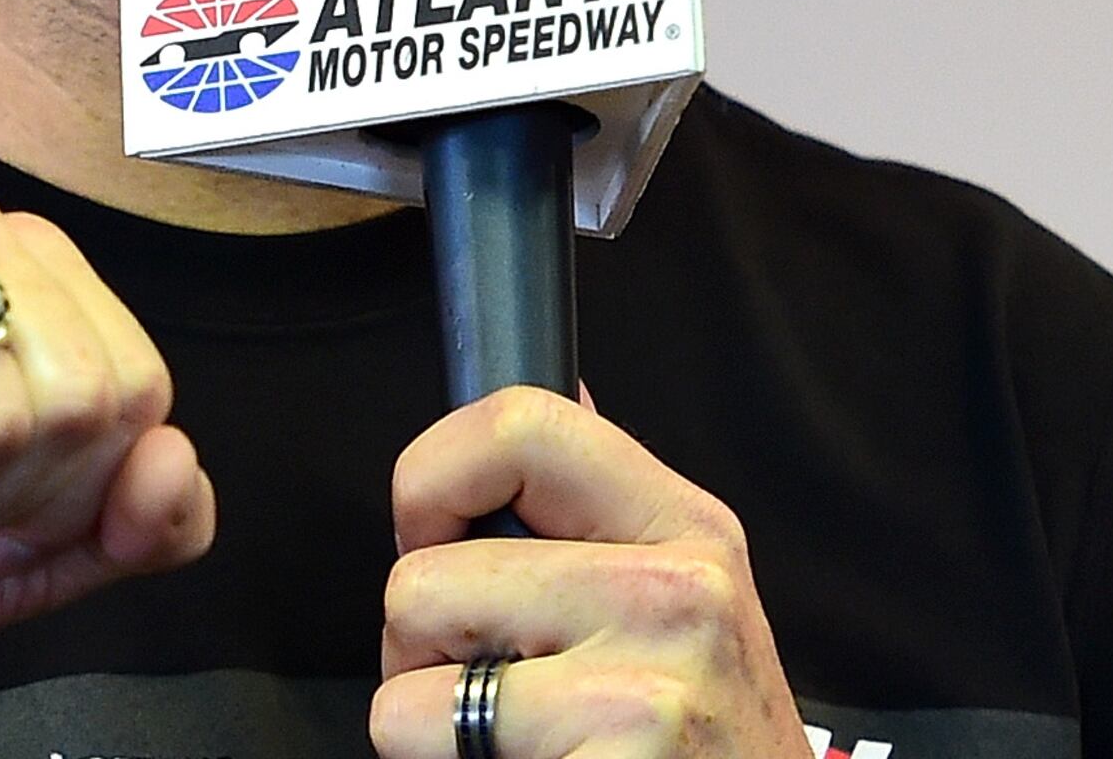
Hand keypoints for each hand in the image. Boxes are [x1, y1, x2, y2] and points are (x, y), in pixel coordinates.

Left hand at [369, 387, 808, 757]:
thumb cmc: (704, 743)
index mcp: (688, 526)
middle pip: (422, 578)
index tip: (434, 539)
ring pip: (408, 683)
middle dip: (424, 648)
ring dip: (431, 723)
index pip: (515, 424)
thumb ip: (605, 509)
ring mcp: (648, 688)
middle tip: (498, 689)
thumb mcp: (689, 601)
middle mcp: (681, 593)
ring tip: (518, 741)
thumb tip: (565, 390)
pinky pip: (424, 745)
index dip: (430, 481)